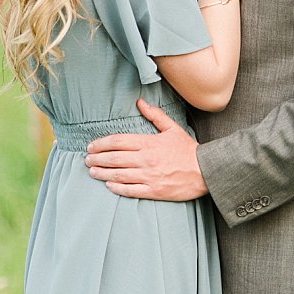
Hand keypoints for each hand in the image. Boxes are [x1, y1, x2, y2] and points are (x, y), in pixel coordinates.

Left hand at [83, 100, 206, 200]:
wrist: (207, 170)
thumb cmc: (188, 150)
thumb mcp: (173, 129)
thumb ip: (155, 115)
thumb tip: (140, 102)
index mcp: (149, 143)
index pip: (118, 142)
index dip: (101, 144)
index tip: (91, 146)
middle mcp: (146, 160)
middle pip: (114, 159)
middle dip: (97, 159)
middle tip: (87, 160)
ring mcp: (149, 176)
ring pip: (119, 175)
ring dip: (102, 174)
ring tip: (92, 172)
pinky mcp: (154, 191)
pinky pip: (131, 190)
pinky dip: (117, 188)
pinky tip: (109, 185)